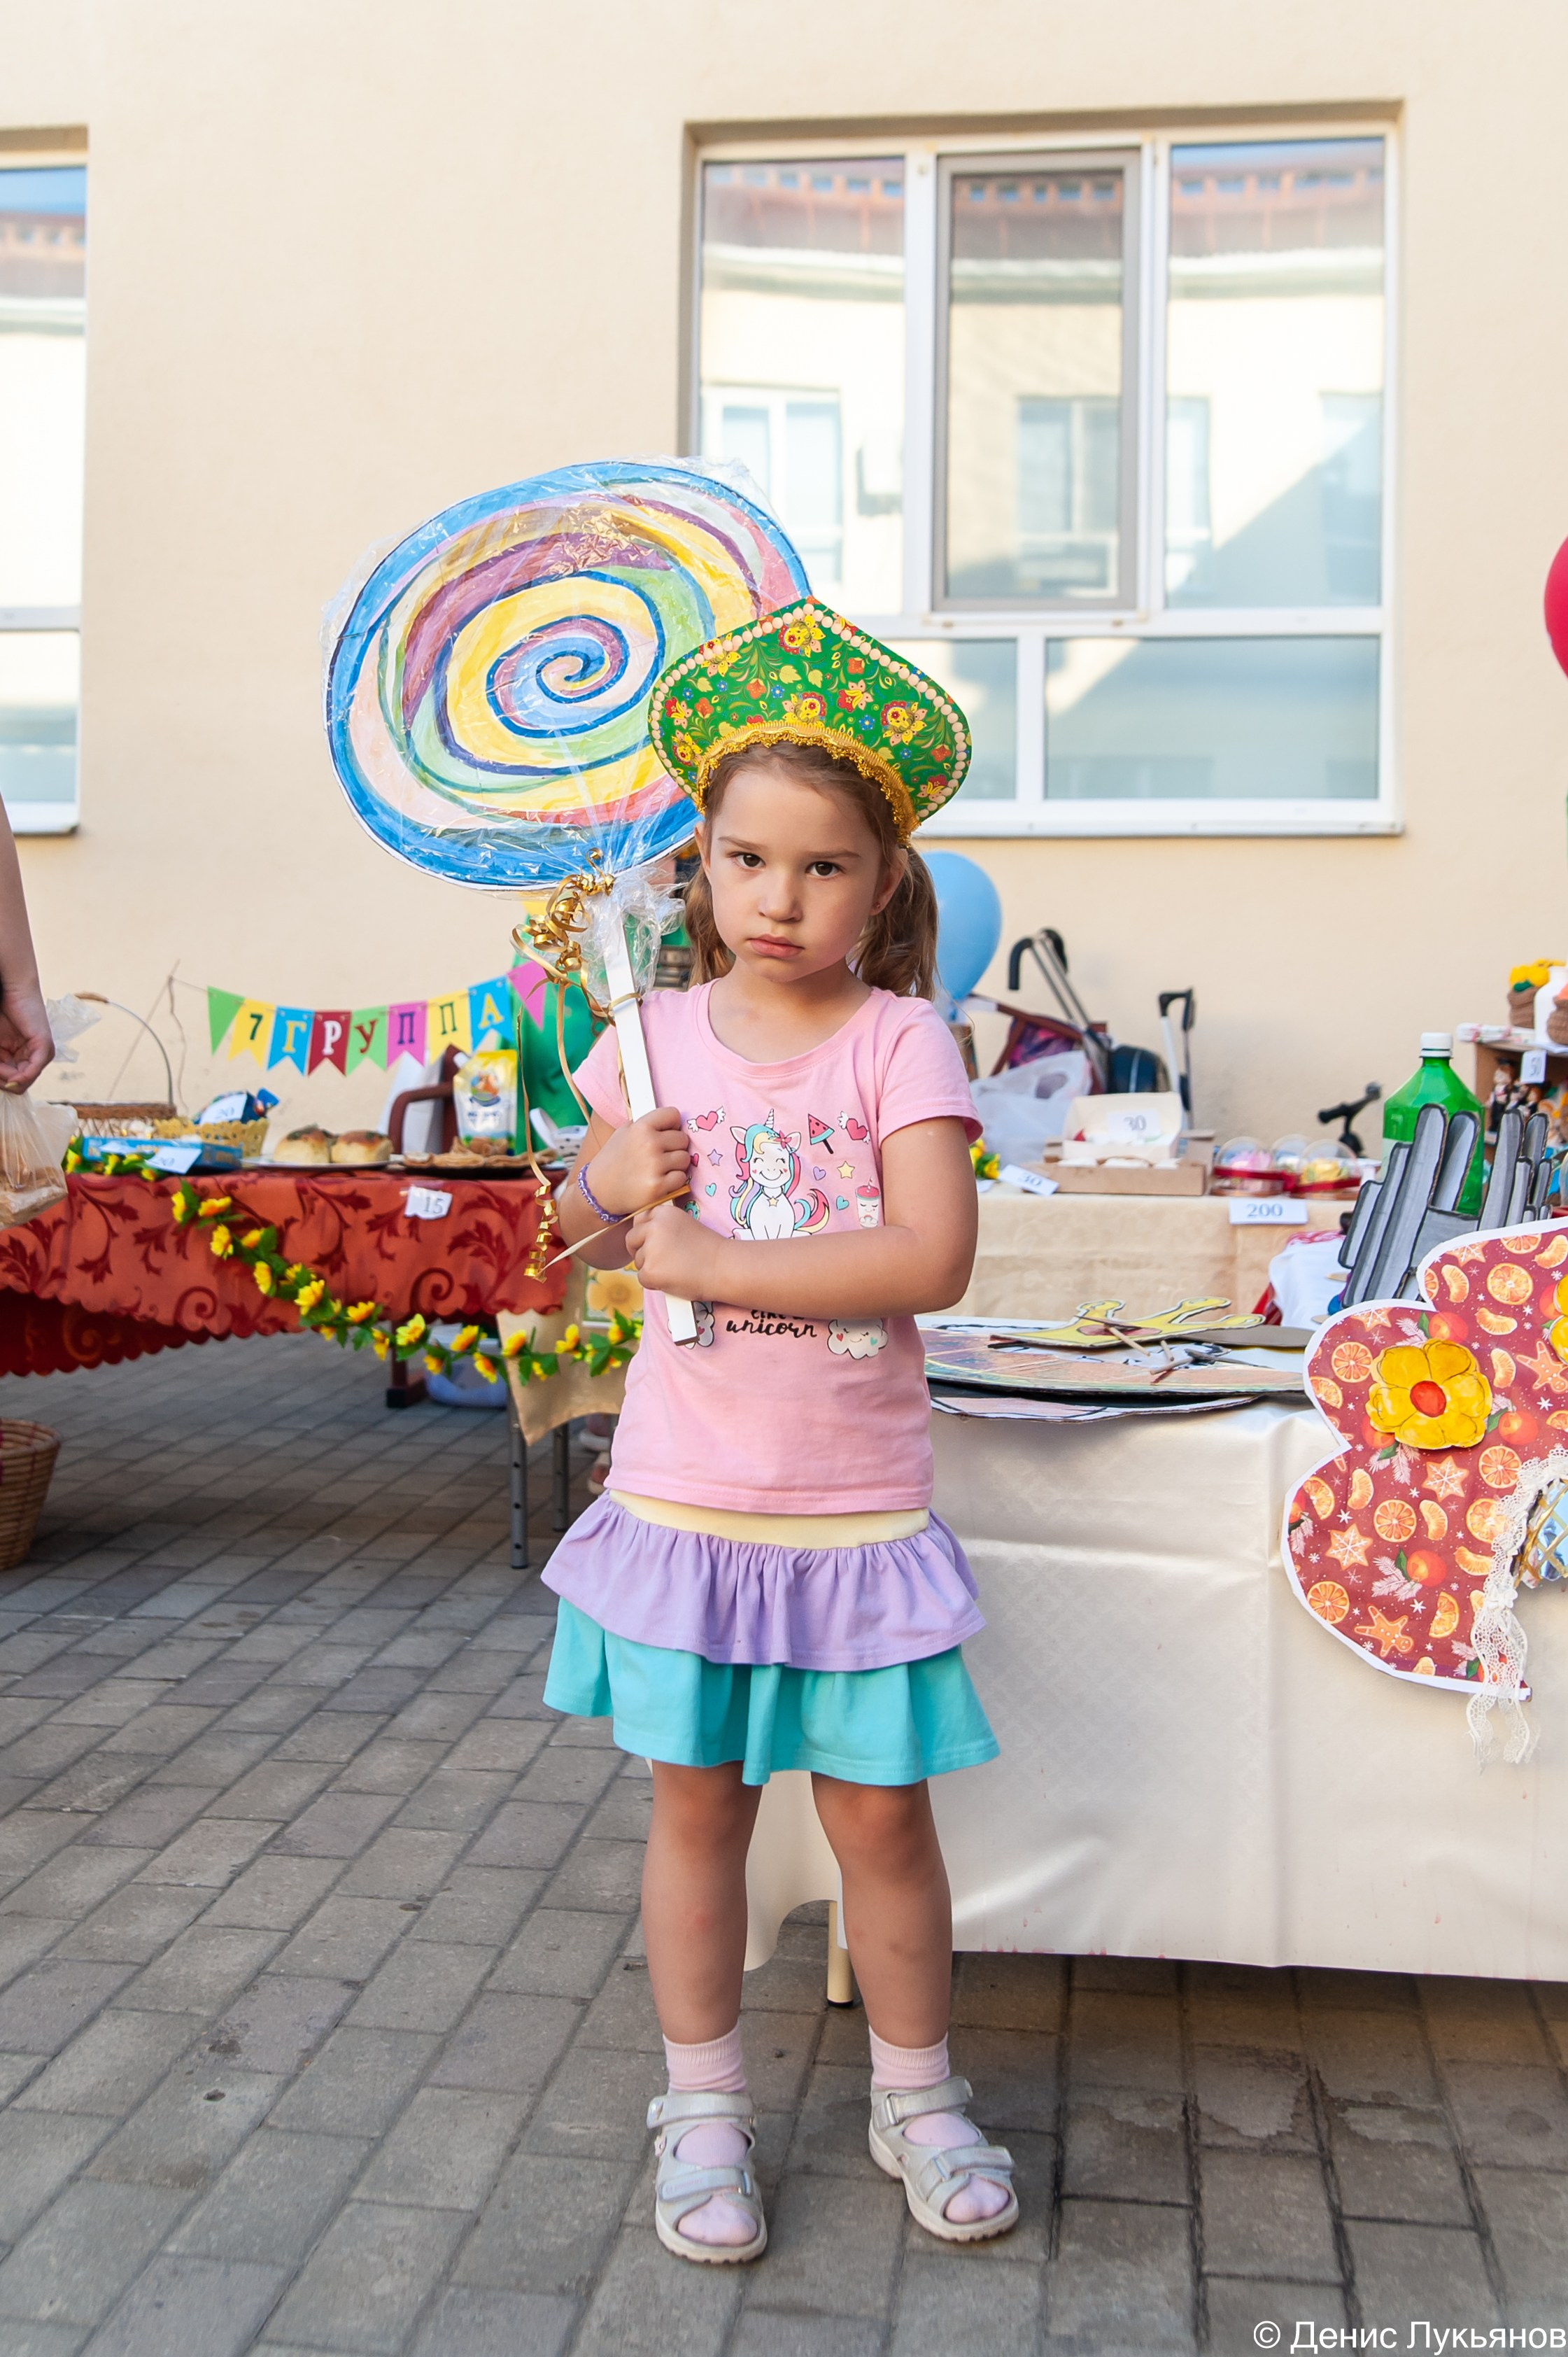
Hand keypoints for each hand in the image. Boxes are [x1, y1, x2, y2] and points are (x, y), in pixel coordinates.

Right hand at [0, 980, 52, 1092]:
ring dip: (6, 1075)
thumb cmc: (2, 1014)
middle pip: (19, 1086)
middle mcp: (37, 1059)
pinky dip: (19, 1076)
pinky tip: (11, 1075)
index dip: (1, 1080)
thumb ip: (0, 1065)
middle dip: (2, 1079)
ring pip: (23, 1080)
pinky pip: (32, 1071)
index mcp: (26, 1059)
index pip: (15, 1084)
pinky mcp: (44, 1046)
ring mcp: (43, 1053)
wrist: (13, 990)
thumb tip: (8, 1085)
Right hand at [581, 1105, 690, 1219]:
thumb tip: (671, 1123)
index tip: (665, 1134)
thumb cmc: (612, 1161)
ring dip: (676, 1164)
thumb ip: (646, 1125)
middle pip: (683, 1139)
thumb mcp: (623, 1133)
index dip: (671, 1125)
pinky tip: (659, 1180)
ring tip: (658, 1169)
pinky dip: (673, 1181)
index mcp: (641, 1127)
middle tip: (659, 1156)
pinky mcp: (658, 1186)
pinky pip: (681, 1177)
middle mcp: (649, 1144)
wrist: (597, 1191)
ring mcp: (654, 1166)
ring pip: (685, 1158)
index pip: (674, 1115)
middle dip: (674, 1147)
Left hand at [626, 1199, 720, 1300]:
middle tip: (658, 1260)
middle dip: (640, 1250)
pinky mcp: (650, 1271)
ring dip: (651, 1267)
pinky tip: (673, 1279)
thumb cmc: (707, 1249)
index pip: (639, 1221)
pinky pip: (643, 1278)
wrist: (723, 1267)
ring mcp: (650, 1249)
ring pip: (638, 1261)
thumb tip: (639, 1235)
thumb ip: (662, 1226)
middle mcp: (654, 1227)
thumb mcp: (684, 1225)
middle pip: (631, 1240)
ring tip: (675, 1269)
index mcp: (663, 1213)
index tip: (658, 1243)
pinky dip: (655, 1283)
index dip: (645, 1234)